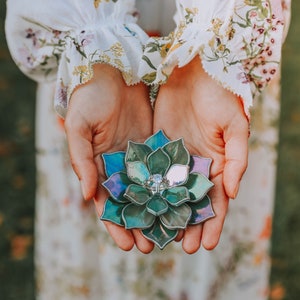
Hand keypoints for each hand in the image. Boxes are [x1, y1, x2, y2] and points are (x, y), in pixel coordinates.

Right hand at [65, 64, 153, 252]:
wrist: (112, 70)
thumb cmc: (89, 98)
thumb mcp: (79, 128)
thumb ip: (82, 161)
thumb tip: (88, 197)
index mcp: (99, 166)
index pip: (108, 203)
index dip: (116, 225)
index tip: (126, 246)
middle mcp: (120, 166)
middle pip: (132, 202)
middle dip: (141, 225)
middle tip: (152, 247)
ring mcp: (140, 157)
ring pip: (151, 189)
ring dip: (158, 210)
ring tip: (170, 232)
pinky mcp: (156, 145)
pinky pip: (165, 169)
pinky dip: (171, 186)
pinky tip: (181, 202)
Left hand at [154, 57, 248, 253]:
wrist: (195, 72)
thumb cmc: (219, 97)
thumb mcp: (234, 127)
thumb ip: (236, 159)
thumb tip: (232, 192)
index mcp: (215, 164)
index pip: (215, 201)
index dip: (212, 223)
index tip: (206, 246)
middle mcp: (194, 166)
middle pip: (190, 202)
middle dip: (188, 225)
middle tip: (182, 248)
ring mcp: (173, 159)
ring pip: (168, 192)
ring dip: (165, 214)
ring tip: (159, 236)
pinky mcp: (155, 148)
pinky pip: (151, 173)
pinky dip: (147, 191)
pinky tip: (141, 207)